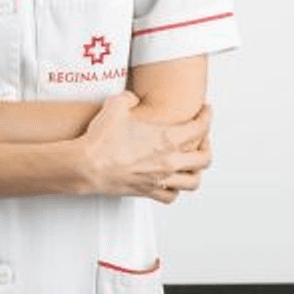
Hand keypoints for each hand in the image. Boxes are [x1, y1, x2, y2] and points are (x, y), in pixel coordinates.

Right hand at [76, 92, 212, 203]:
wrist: (87, 166)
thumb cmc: (101, 139)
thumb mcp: (115, 105)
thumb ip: (129, 97)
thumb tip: (133, 98)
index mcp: (167, 138)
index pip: (201, 128)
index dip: (207, 116)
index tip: (206, 110)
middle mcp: (169, 161)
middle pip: (205, 158)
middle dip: (207, 144)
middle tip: (201, 136)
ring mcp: (160, 179)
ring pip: (194, 181)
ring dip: (197, 171)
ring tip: (192, 162)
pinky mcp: (148, 191)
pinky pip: (171, 196)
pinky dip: (176, 189)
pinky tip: (171, 181)